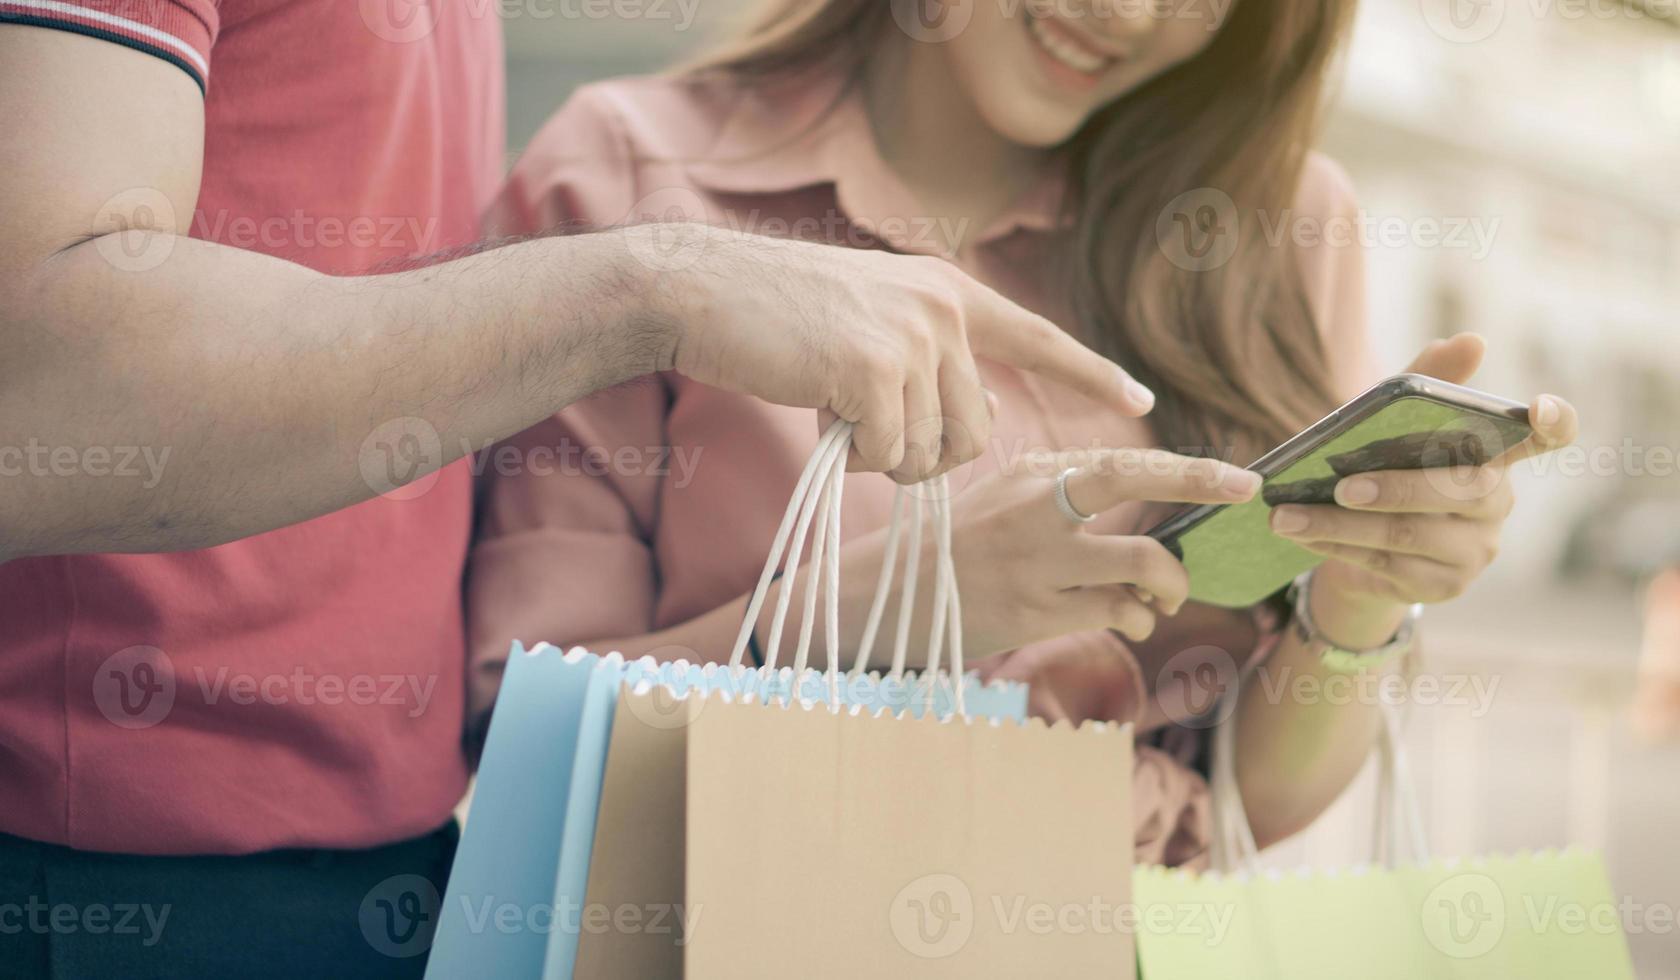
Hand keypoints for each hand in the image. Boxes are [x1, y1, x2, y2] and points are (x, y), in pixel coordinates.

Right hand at [648, 224, 1155, 482]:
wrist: (709, 292)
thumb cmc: (780, 317)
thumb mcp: (873, 320)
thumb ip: (929, 358)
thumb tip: (981, 412)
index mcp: (948, 293)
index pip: (1037, 338)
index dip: (1090, 373)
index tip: (1141, 401)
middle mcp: (943, 310)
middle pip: (978, 431)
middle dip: (927, 455)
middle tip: (871, 436)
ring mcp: (912, 337)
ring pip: (932, 451)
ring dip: (883, 456)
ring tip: (837, 413)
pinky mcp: (874, 368)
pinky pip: (886, 453)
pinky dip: (851, 454)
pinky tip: (820, 413)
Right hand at [940, 448, 1259, 657]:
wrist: (887, 596)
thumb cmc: (956, 550)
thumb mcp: (1001, 499)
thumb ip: (1062, 490)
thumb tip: (1143, 488)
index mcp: (1031, 474)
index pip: (1125, 462)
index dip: (1190, 469)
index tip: (1241, 477)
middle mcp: (1036, 507)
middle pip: (1135, 479)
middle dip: (1201, 481)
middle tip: (1246, 492)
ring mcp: (1038, 560)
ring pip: (1143, 562)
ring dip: (1172, 583)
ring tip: (1166, 595)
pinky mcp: (1036, 611)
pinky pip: (1118, 611)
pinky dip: (1137, 617)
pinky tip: (1128, 618)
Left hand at [1268, 334, 1577, 618]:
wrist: (1358, 543)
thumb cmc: (1383, 467)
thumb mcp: (1393, 423)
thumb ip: (1425, 383)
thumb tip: (1469, 340)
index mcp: (1497, 453)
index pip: (1550, 436)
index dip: (1555, 422)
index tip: (1540, 407)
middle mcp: (1497, 502)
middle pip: (1460, 491)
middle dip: (1396, 489)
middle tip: (1340, 487)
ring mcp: (1475, 550)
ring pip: (1409, 535)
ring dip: (1340, 525)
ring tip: (1285, 516)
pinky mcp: (1444, 586)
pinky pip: (1385, 566)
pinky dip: (1336, 547)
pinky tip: (1300, 535)